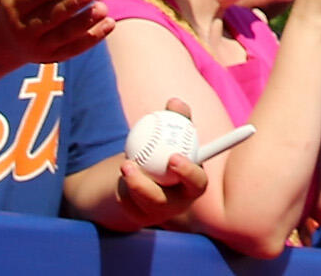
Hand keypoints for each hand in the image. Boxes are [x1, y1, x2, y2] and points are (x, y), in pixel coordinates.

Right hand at [0, 0, 110, 68]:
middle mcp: (23, 28)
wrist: (7, 37)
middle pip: (49, 17)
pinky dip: (91, 38)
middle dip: (71, 4)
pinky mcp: (52, 57)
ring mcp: (37, 46)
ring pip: (63, 35)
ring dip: (84, 23)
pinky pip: (73, 49)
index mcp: (13, 4)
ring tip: (103, 8)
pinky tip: (109, 24)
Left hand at [108, 97, 209, 229]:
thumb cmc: (165, 147)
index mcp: (193, 182)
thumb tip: (175, 102)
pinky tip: (123, 175)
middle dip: (151, 188)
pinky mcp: (140, 217)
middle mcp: (179, 202)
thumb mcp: (170, 131)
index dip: (189, 173)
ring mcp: (158, 212)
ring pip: (144, 204)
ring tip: (125, 165)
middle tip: (134, 165)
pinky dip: (124, 186)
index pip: (197, 182)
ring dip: (134, 184)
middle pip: (168, 203)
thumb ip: (176, 117)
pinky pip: (129, 203)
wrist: (144, 171)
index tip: (173, 157)